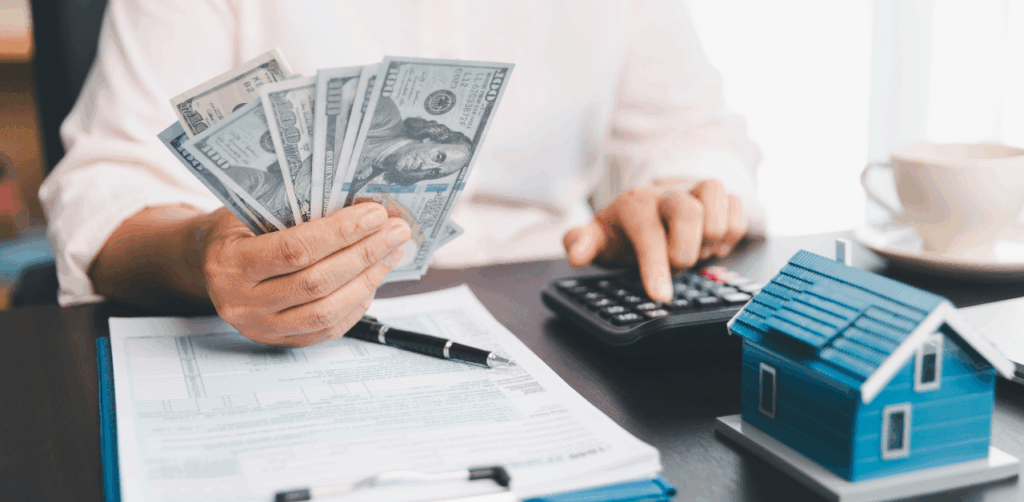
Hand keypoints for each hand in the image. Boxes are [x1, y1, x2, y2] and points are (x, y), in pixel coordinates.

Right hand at [198, 203, 409, 346]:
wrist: (210, 266)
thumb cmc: (236, 231)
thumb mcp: (251, 211)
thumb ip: (294, 211)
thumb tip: (358, 207)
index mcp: (230, 264)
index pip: (295, 250)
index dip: (340, 233)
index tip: (374, 215)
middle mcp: (242, 303)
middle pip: (317, 282)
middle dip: (364, 254)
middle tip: (395, 231)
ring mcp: (262, 328)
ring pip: (327, 309)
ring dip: (368, 278)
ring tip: (391, 252)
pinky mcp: (281, 341)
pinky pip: (329, 327)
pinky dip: (357, 302)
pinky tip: (373, 278)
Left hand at [563, 180, 745, 301]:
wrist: (648, 208)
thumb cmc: (624, 229)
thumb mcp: (598, 238)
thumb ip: (582, 244)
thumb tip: (576, 254)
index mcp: (635, 203)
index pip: (648, 231)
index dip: (655, 265)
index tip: (659, 295)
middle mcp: (667, 192)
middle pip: (688, 210)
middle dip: (685, 250)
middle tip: (677, 268)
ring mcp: (696, 191)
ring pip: (717, 198)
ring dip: (710, 238)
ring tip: (695, 253)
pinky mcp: (721, 198)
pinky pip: (738, 209)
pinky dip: (730, 234)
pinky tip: (712, 248)